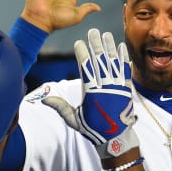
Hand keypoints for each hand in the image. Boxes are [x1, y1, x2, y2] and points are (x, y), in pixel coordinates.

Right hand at [43, 28, 137, 157]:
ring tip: (107, 34)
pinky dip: (123, 58)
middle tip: (93, 31)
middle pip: (100, 62)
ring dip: (110, 47)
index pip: (85, 69)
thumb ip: (61, 107)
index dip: (82, 54)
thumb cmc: (93, 129)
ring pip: (113, 63)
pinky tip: (121, 47)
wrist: (116, 138)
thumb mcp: (74, 119)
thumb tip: (44, 99)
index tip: (79, 43)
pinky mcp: (126, 89)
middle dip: (96, 45)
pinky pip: (125, 71)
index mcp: (91, 93)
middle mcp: (105, 88)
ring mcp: (117, 88)